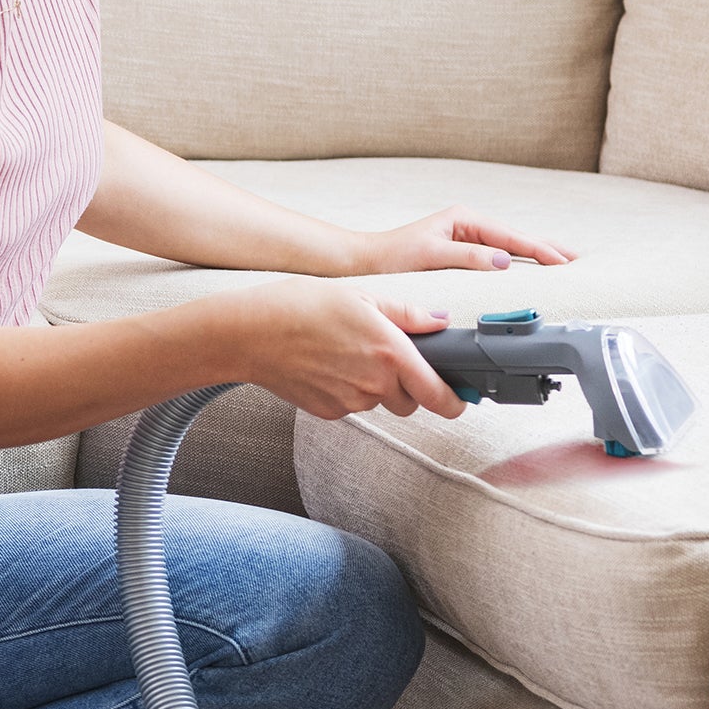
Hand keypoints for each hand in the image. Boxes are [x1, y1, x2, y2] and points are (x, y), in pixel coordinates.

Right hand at [219, 280, 463, 421]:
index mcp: (390, 353)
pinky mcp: (327, 411)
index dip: (455, 401)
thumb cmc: (300, 306)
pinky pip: (350, 405)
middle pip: (410, 402)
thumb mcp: (361, 296)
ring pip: (378, 402)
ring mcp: (349, 402)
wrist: (249, 334)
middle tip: (387, 359)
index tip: (460, 398)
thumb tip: (440, 321)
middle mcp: (373, 384)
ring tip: (346, 354)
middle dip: (408, 387)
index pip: (439, 396)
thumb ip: (407, 313)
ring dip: (374, 387)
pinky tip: (327, 366)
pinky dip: (347, 390)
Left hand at [355, 207, 577, 275]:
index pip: (509, 237)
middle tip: (579, 259)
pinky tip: (533, 273)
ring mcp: (467, 240)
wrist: (365, 263)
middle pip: (516, 238)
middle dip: (546, 248)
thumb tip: (503, 261)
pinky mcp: (462, 255)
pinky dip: (518, 265)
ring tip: (566, 264)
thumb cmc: (392, 257)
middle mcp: (468, 226)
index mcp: (464, 219)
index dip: (537, 250)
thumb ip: (466, 257)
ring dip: (536, 256)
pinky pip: (498, 259)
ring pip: (510, 249)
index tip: (561, 262)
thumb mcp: (429, 256)